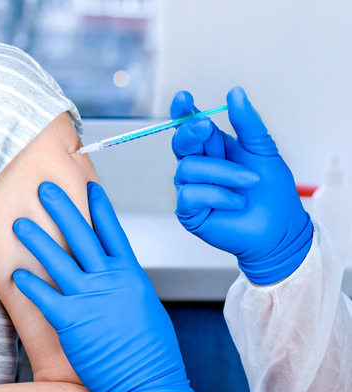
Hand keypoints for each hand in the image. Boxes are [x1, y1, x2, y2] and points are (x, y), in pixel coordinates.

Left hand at [12, 182, 195, 391]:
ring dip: (36, 238)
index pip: (112, 230)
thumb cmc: (150, 352)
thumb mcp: (145, 306)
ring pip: (56, 259)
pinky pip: (43, 294)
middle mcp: (109, 280)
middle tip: (44, 189)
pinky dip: (28, 283)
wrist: (146, 383)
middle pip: (80, 234)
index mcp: (130, 274)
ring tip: (19, 223)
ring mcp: (88, 297)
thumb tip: (113, 274)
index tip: (88, 185)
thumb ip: (125, 285)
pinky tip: (15, 272)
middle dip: (61, 208)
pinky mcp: (70, 319)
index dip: (99, 206)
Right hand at [171, 87, 312, 284]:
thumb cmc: (272, 192)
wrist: (280, 228)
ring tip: (249, 182)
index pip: (190, 126)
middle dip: (191, 132)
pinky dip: (218, 195)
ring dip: (223, 173)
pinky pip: (191, 194)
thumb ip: (247, 122)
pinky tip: (236, 202)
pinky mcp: (189, 211)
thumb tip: (235, 93)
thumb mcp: (263, 150)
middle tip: (207, 128)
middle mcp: (198, 167)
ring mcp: (191, 189)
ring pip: (188, 168)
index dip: (183, 112)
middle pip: (181, 143)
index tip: (183, 98)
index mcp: (213, 149)